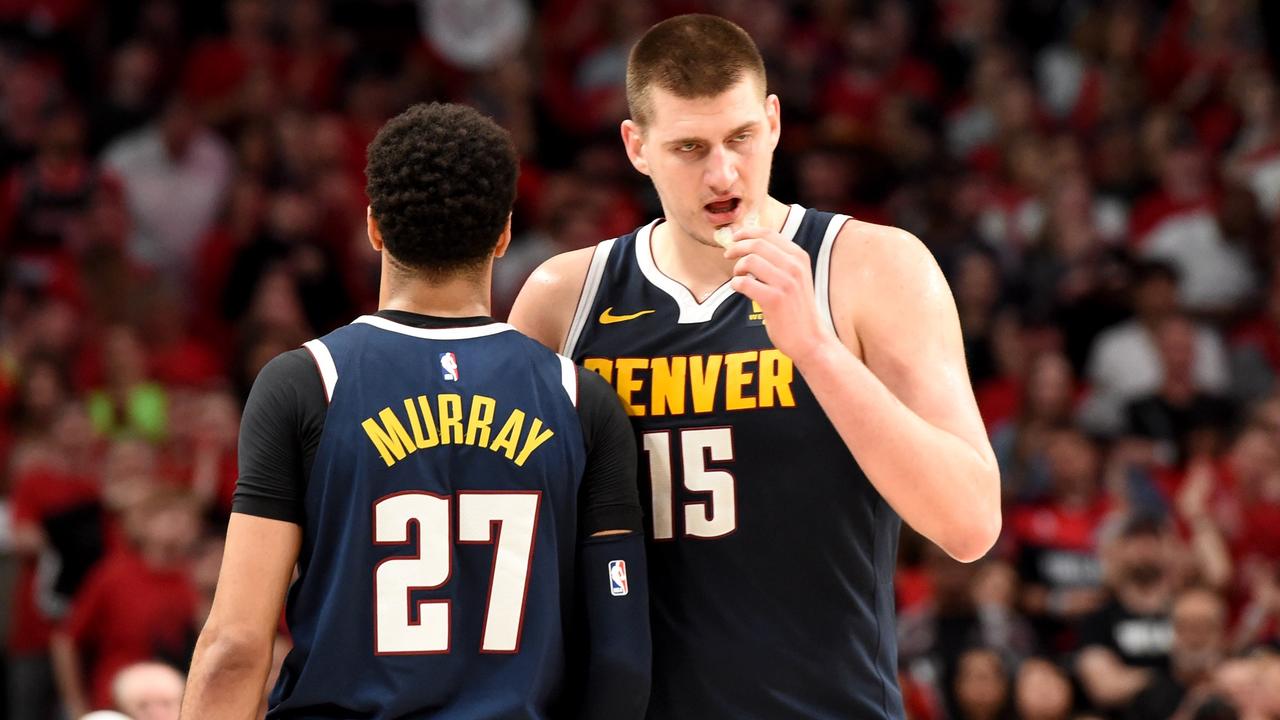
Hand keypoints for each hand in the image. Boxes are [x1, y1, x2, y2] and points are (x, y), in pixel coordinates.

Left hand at [723, 226, 837, 363]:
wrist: (811, 339)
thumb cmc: (797, 309)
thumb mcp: (796, 277)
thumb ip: (779, 261)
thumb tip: (750, 244)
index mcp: (799, 257)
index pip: (768, 233)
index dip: (746, 232)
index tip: (734, 238)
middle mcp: (794, 266)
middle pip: (756, 243)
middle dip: (736, 247)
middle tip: (727, 255)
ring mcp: (786, 282)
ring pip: (750, 260)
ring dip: (737, 267)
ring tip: (738, 276)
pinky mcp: (775, 299)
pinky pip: (745, 283)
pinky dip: (736, 284)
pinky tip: (739, 289)